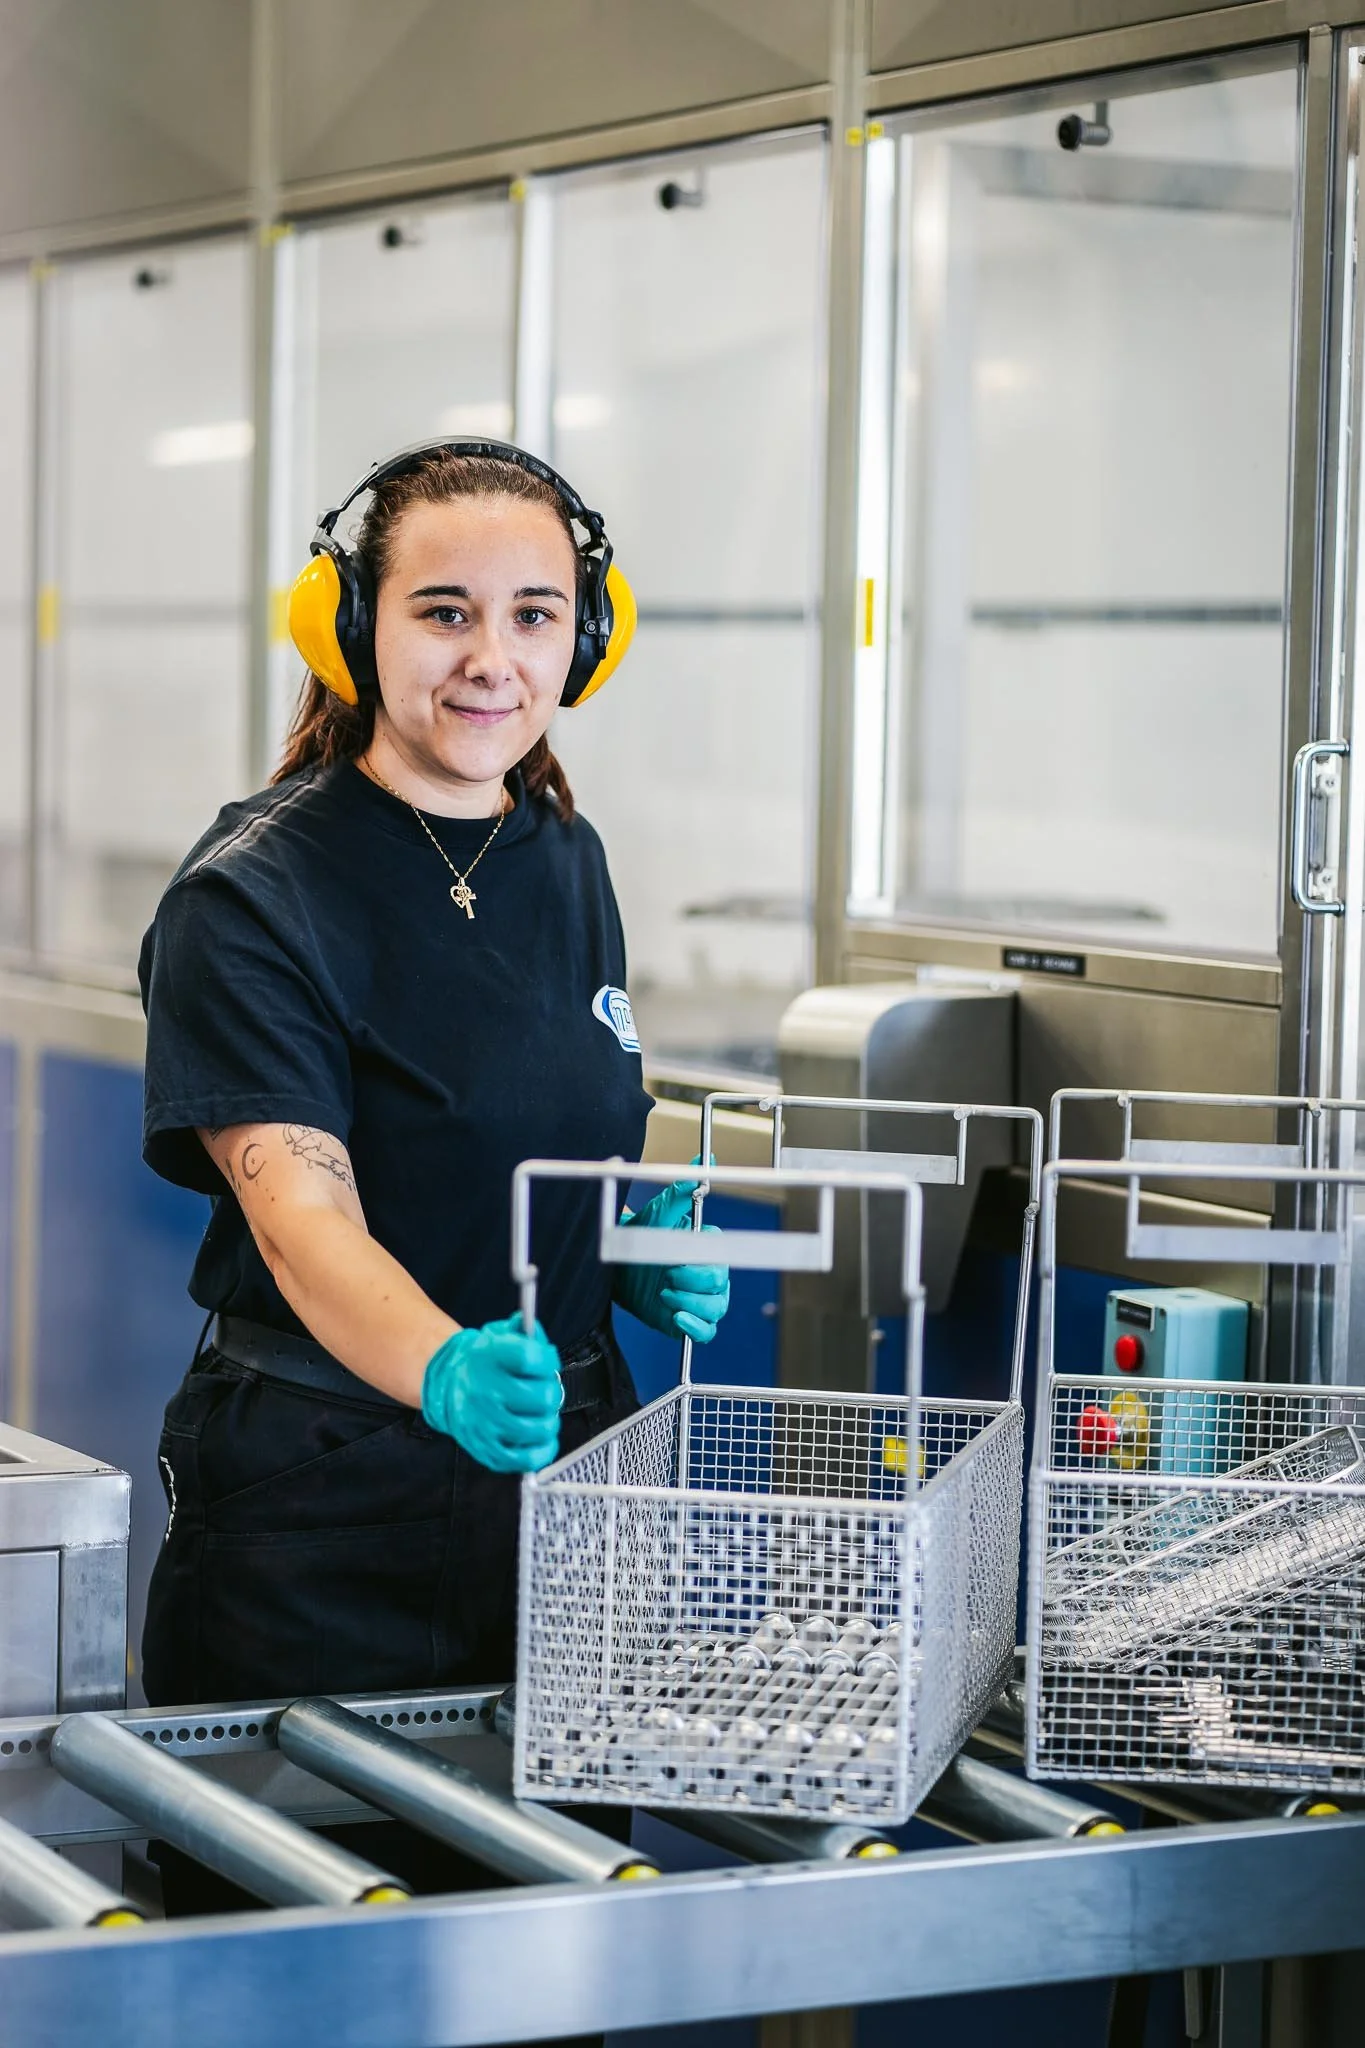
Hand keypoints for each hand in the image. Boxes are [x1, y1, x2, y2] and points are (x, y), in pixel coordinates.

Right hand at [421, 1315, 562, 1471]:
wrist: (449, 1387)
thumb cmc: (482, 1362)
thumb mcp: (497, 1335)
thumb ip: (524, 1330)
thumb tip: (537, 1332)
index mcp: (486, 1359)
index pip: (529, 1357)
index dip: (547, 1359)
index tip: (547, 1360)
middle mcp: (485, 1392)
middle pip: (541, 1396)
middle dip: (551, 1390)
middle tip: (544, 1388)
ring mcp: (486, 1424)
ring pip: (538, 1428)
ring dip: (549, 1419)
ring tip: (542, 1412)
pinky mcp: (488, 1450)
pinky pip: (525, 1458)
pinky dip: (543, 1450)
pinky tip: (542, 1437)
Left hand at [613, 1169, 729, 1343]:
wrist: (617, 1268)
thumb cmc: (640, 1236)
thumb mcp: (657, 1213)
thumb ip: (680, 1191)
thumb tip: (703, 1161)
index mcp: (708, 1247)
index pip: (720, 1257)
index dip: (699, 1262)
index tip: (676, 1260)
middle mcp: (711, 1273)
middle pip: (719, 1284)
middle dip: (690, 1282)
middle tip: (665, 1275)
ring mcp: (702, 1299)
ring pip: (716, 1308)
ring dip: (689, 1303)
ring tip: (664, 1294)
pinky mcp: (690, 1320)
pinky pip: (707, 1331)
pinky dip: (695, 1328)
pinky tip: (676, 1318)